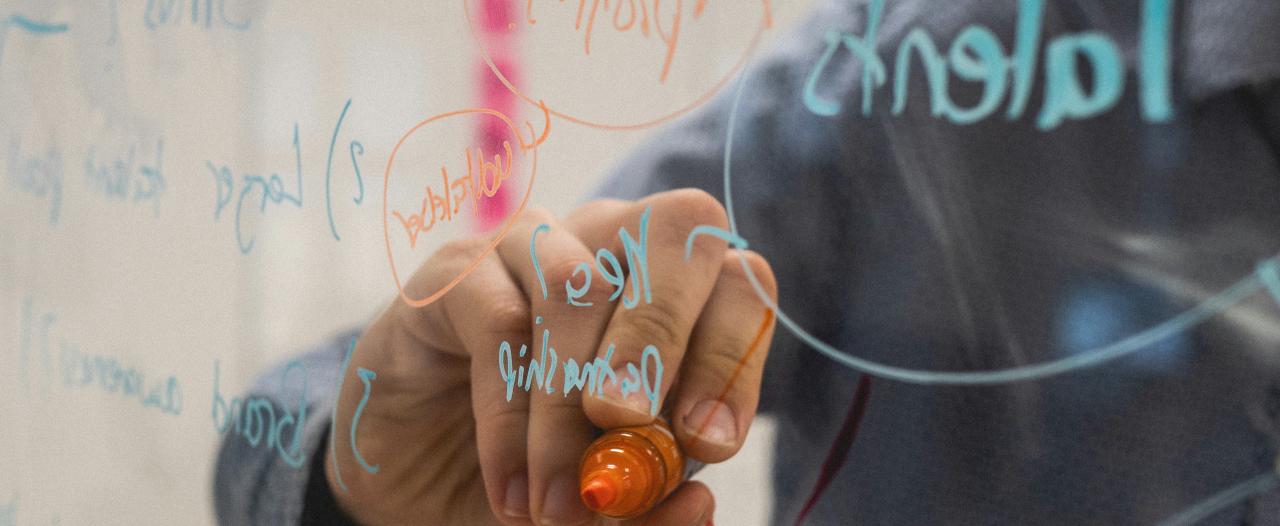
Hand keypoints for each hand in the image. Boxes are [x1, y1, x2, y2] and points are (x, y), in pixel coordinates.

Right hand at [327, 189, 777, 524]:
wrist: (423, 488)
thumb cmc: (540, 479)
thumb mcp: (611, 501)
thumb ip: (654, 501)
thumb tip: (698, 500)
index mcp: (679, 295)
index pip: (740, 284)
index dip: (734, 356)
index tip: (709, 445)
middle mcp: (615, 246)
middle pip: (677, 231)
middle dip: (660, 339)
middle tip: (630, 428)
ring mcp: (534, 247)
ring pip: (578, 286)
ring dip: (570, 405)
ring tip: (561, 501)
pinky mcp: (457, 271)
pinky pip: (497, 321)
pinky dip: (510, 417)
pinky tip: (511, 486)